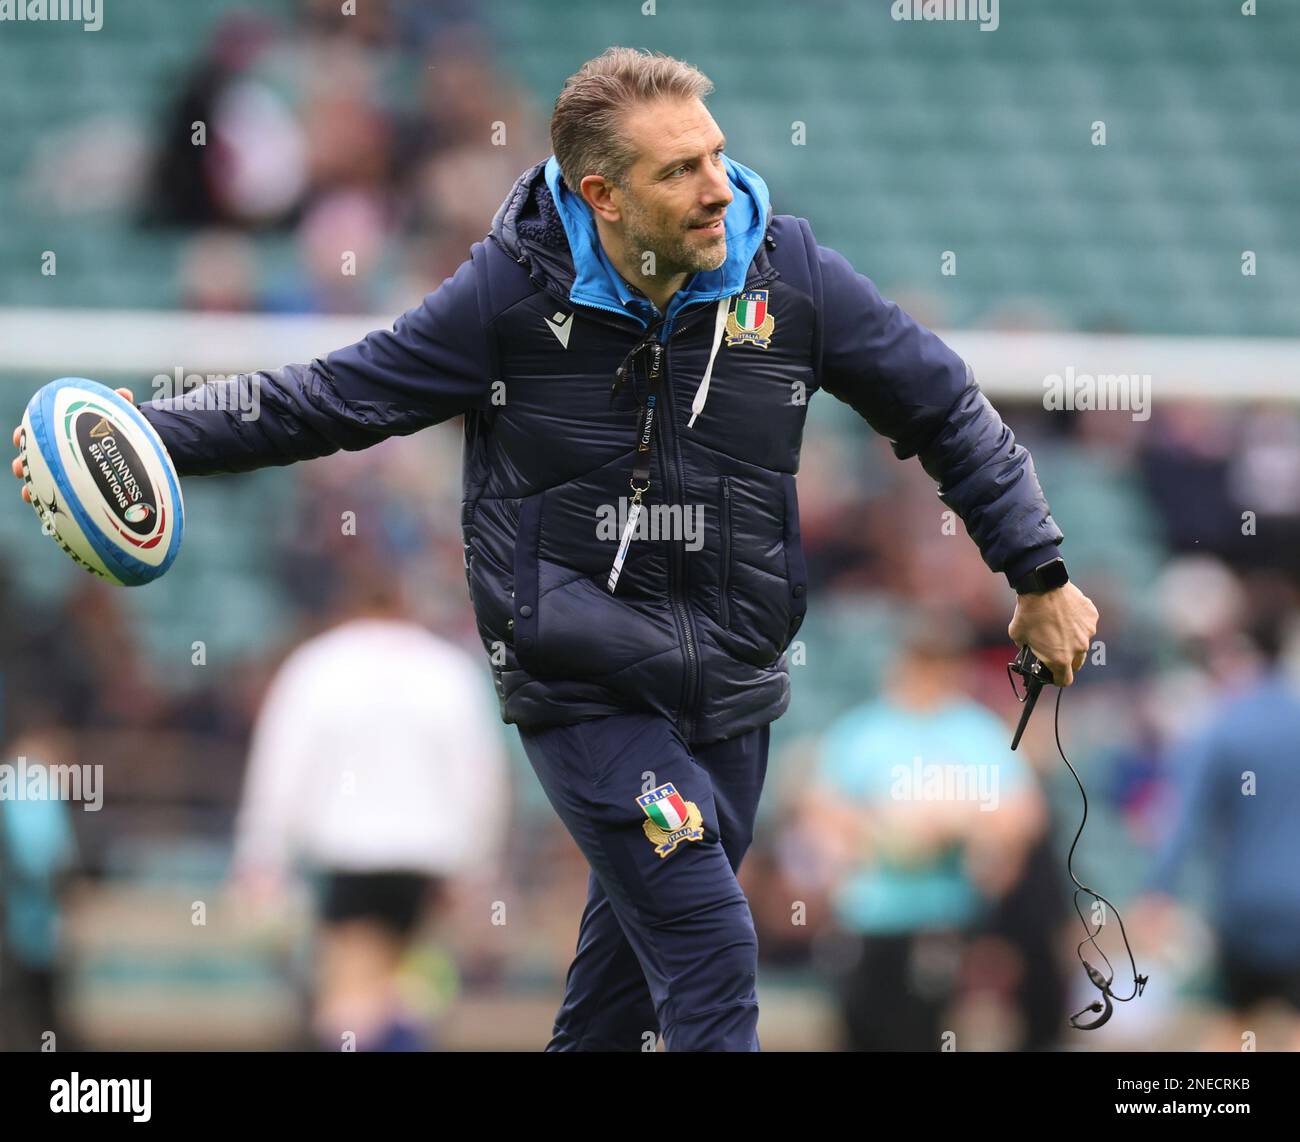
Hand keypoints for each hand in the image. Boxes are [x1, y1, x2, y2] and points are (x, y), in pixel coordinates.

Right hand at [11, 387, 133, 502]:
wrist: (140, 455)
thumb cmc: (125, 433)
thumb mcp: (123, 419)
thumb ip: (120, 406)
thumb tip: (124, 393)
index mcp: (65, 434)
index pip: (37, 432)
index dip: (25, 435)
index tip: (19, 438)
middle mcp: (63, 454)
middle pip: (35, 458)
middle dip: (22, 463)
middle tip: (19, 467)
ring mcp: (69, 474)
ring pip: (43, 481)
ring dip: (32, 487)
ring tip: (28, 493)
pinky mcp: (79, 493)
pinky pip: (61, 500)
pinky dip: (53, 507)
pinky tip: (49, 516)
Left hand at [1007, 581, 1098, 685]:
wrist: (1042, 587)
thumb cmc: (1028, 613)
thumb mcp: (1019, 638)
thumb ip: (1029, 649)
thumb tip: (1032, 650)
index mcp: (1060, 659)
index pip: (1064, 680)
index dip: (1057, 679)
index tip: (1052, 674)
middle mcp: (1078, 649)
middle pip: (1076, 664)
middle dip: (1066, 661)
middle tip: (1055, 650)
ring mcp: (1088, 632)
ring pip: (1082, 642)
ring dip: (1073, 639)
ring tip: (1059, 626)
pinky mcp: (1092, 617)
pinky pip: (1086, 625)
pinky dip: (1078, 622)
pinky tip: (1066, 613)